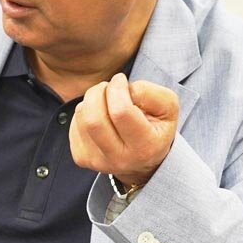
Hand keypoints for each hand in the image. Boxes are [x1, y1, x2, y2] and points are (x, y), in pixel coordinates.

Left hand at [69, 73, 178, 187]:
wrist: (142, 161)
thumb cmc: (154, 128)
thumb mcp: (167, 108)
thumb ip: (150, 93)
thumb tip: (123, 89)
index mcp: (144, 147)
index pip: (120, 112)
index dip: (117, 88)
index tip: (121, 80)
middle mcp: (119, 159)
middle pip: (94, 118)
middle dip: (98, 92)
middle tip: (108, 87)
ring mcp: (96, 161)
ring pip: (82, 117)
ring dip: (91, 100)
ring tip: (105, 101)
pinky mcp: (81, 157)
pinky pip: (74, 124)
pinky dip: (84, 112)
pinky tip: (99, 115)